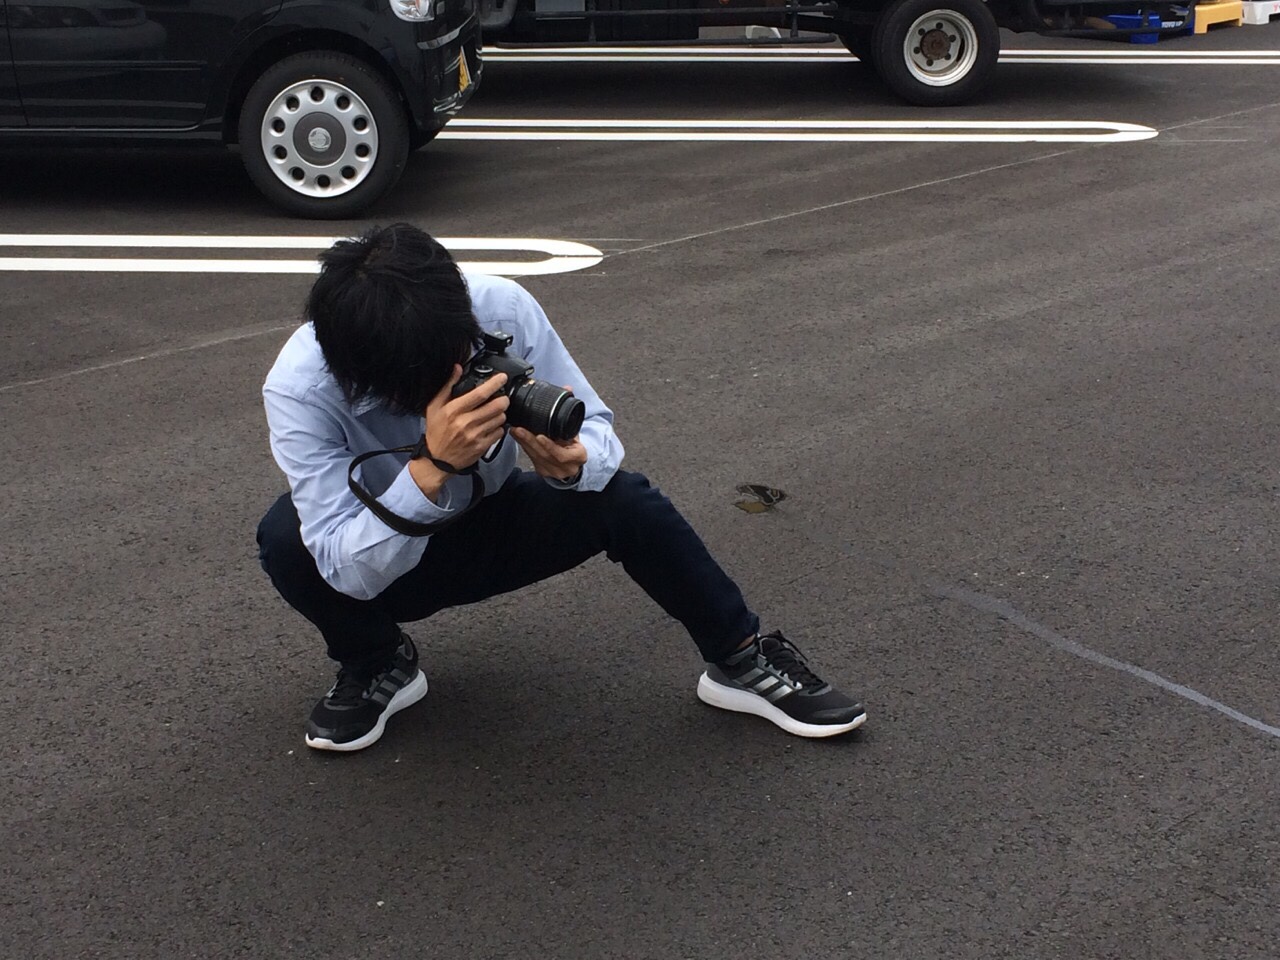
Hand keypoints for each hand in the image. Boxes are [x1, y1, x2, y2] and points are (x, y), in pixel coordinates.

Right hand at [409, 365, 508, 498]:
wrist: (437, 460)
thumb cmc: (436, 431)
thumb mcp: (435, 406)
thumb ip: (447, 386)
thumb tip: (458, 368)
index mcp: (454, 410)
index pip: (480, 394)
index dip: (495, 384)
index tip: (502, 378)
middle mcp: (465, 422)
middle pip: (496, 406)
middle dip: (504, 399)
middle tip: (503, 397)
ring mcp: (475, 435)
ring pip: (500, 418)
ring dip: (501, 413)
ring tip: (495, 412)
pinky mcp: (482, 446)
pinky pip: (499, 432)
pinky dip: (499, 427)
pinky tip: (492, 425)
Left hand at [510, 426, 586, 482]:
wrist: (573, 462)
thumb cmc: (575, 447)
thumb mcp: (576, 438)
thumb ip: (566, 431)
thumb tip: (553, 416)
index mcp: (578, 458)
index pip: (562, 455)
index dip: (550, 446)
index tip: (539, 436)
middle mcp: (566, 468)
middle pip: (545, 455)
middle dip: (530, 441)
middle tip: (519, 430)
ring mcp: (554, 472)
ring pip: (536, 457)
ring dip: (524, 443)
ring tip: (515, 431)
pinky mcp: (543, 472)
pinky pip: (532, 459)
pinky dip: (525, 447)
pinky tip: (518, 438)